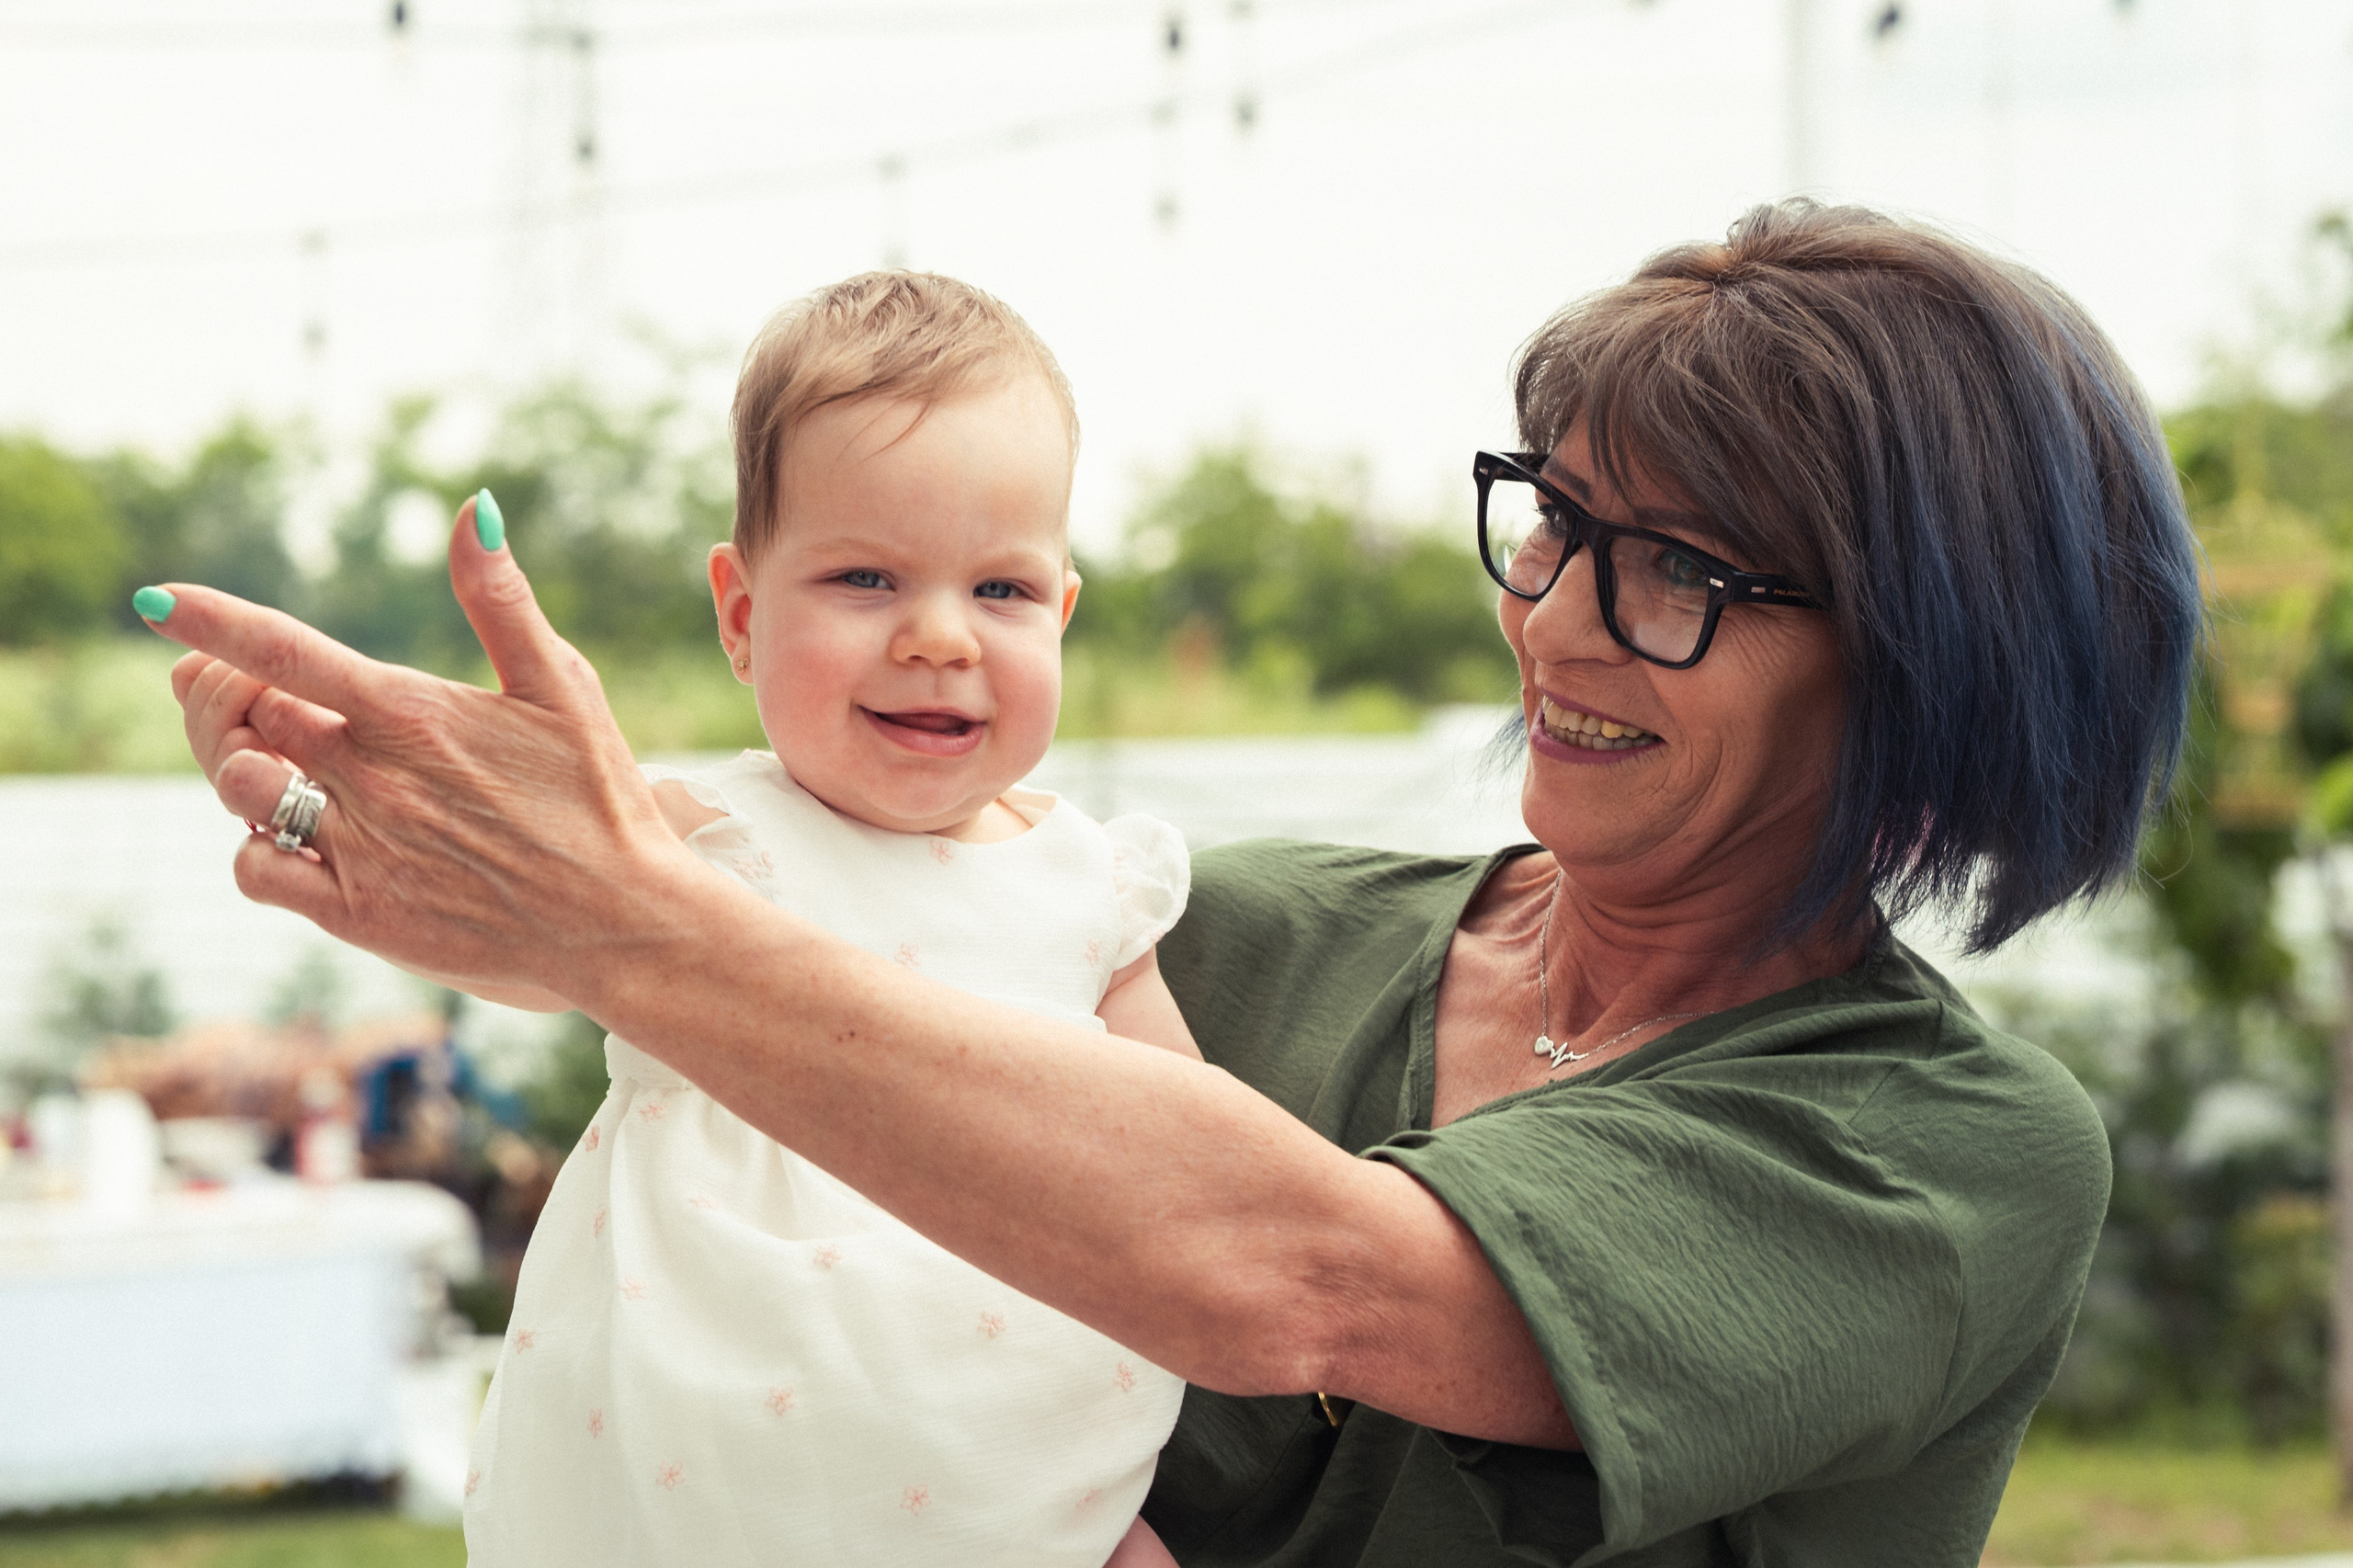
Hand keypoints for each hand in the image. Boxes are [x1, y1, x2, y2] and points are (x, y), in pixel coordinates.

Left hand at [139, 495, 711, 1001]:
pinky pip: (254, 870)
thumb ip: (502, 598)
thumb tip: (472, 507)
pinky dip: (257, 848)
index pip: (284, 652)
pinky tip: (303, 836)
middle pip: (248, 718)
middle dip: (242, 697)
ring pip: (240, 790)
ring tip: (293, 766)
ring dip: (245, 768)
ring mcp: (358, 849)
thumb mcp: (563, 685)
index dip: (214, 621)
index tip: (156, 601)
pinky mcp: (356, 915)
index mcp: (410, 713)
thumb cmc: (600, 798)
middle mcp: (371, 778)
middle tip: (281, 703)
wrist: (622, 924)